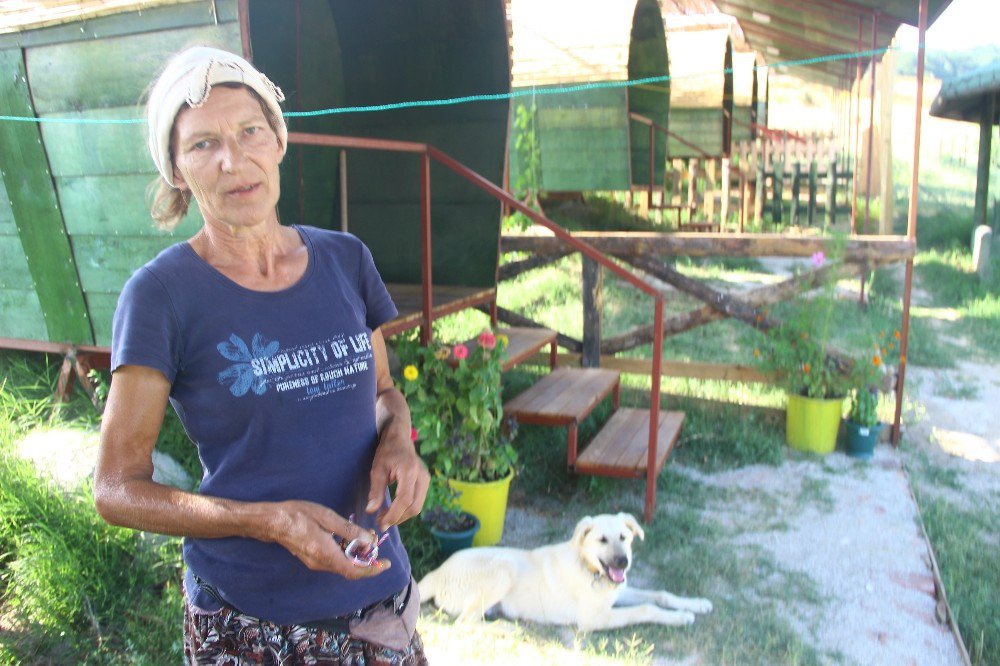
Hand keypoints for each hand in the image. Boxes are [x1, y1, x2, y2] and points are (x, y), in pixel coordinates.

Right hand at [270, 500, 390, 578]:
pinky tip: (349, 539)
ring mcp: (315, 563)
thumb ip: (349, 530)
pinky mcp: (312, 559)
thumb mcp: (327, 518)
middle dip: (367, 560)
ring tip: (365, 537)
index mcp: (325, 554)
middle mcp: (320, 563)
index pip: (354, 571)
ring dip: (357, 556)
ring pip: (342, 565)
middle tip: (376, 542)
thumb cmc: (298, 515)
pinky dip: (346, 553)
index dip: (372, 570)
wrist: (272, 521)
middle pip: (350, 570)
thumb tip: (369, 541)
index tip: (386, 564)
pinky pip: (334, 561)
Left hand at [366, 416, 429, 531]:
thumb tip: (371, 510)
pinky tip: (393, 509)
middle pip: (414, 506)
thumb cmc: (387, 451)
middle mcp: (422, 476)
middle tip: (381, 522)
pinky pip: (418, 501)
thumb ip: (375, 490)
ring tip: (385, 517)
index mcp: (410, 471)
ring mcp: (426, 479)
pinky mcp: (425, 482)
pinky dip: (406, 509)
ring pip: (417, 506)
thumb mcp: (377, 469)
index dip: (393, 514)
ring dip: (402, 516)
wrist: (400, 438)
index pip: (404, 499)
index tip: (381, 523)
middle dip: (397, 518)